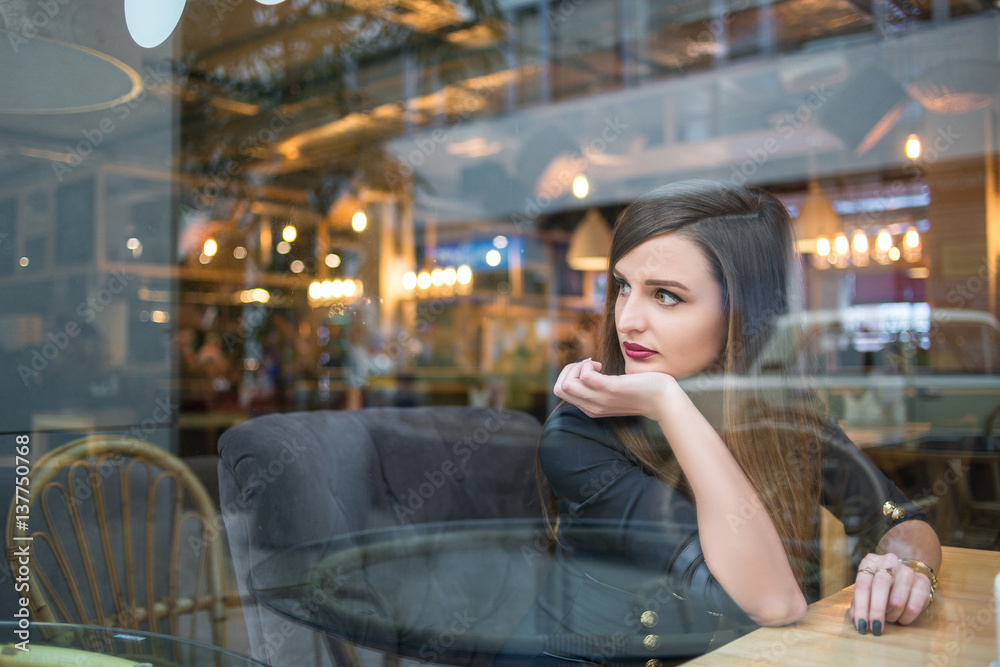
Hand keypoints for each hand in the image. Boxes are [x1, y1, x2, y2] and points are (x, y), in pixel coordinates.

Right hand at [552, 359, 679, 421]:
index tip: (590, 370)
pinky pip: (585, 378)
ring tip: (595, 365)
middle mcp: (592, 407)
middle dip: (569, 370)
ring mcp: (600, 400)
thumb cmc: (641, 390)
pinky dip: (588, 366)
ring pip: (566, 385)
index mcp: (590, 408)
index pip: (561, 392)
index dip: (570, 375)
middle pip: (559, 389)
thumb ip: (599, 387)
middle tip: (589, 366)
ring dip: (577, 368)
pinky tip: (601, 366)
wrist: (663, 399)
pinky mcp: (610, 389)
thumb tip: (587, 371)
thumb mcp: (613, 392)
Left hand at [850, 552, 932, 635]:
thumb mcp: (867, 590)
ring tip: (889, 617)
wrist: (905, 575)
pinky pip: (914, 607)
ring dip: (891, 615)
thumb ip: (859, 603)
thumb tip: (857, 621)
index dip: (861, 607)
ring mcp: (907, 571)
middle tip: (875, 628)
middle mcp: (888, 562)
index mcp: (870, 562)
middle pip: (880, 587)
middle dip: (876, 612)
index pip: (862, 585)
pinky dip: (905, 618)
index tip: (860, 625)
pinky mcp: (923, 582)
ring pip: (897, 600)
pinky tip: (901, 618)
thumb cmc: (881, 586)